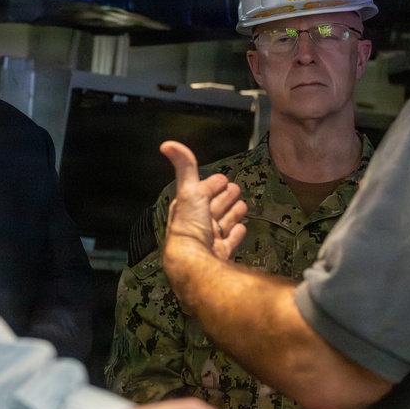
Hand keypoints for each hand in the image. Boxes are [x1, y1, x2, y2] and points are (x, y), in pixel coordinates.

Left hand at [161, 141, 246, 261]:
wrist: (194, 263)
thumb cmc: (189, 226)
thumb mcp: (189, 190)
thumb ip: (184, 167)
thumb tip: (167, 144)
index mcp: (188, 208)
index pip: (202, 192)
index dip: (212, 184)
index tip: (222, 178)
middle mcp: (197, 223)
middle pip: (213, 207)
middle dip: (223, 197)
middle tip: (235, 189)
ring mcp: (209, 240)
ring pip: (223, 223)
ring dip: (231, 213)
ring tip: (242, 205)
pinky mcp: (220, 254)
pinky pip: (230, 241)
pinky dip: (236, 234)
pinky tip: (241, 228)